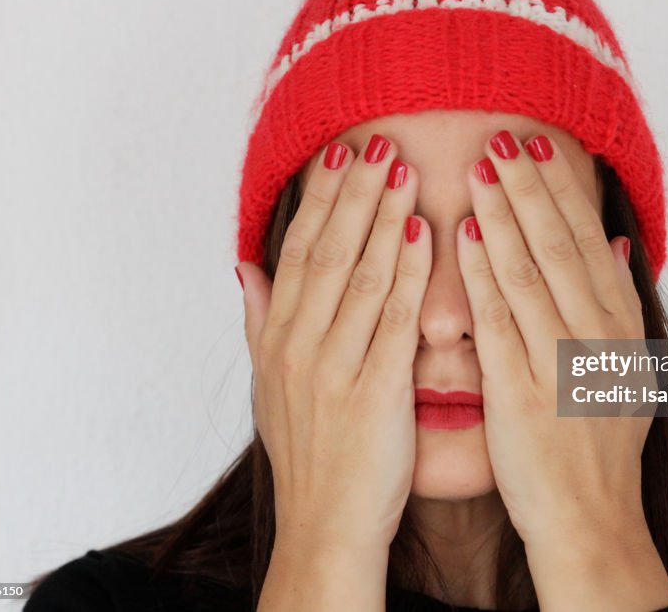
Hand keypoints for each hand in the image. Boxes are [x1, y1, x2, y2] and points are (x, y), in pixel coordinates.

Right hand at [237, 135, 429, 554]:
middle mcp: (298, 348)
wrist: (325, 527)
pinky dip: (405, 272)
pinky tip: (423, 233)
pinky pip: (390, 321)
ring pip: (357, 277)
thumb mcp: (269, 386)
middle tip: (378, 141)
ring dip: (381, 218)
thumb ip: (259, 320)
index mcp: (278, 341)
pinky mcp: (372, 393)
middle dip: (353, 194)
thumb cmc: (311, 456)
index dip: (321, 201)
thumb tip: (244, 265)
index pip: (299, 254)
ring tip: (403, 169)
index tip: (340, 156)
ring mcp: (332, 369)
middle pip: (326, 253)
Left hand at [455, 131, 667, 609]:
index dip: (564, 193)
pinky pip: (502, 320)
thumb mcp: (628, 372)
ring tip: (483, 167)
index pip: (591, 244)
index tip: (540, 151)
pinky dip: (484, 273)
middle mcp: (600, 339)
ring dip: (507, 214)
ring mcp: (564, 365)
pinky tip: (466, 235)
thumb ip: (620, 306)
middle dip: (532, 187)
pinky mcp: (524, 392)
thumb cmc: (598, 446)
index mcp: (623, 330)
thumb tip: (616, 244)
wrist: (591, 518)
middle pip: (564, 245)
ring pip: (534, 271)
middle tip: (505, 137)